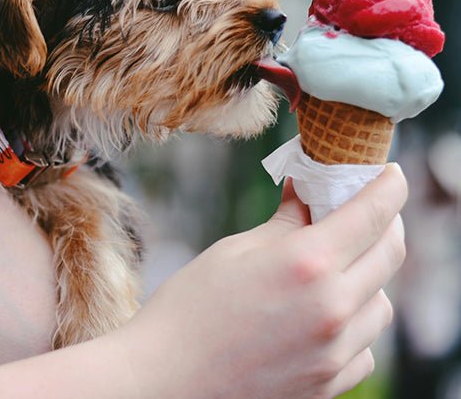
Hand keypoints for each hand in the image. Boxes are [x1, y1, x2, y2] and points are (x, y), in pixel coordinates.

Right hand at [115, 165, 406, 398]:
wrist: (163, 380)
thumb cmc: (188, 310)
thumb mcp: (233, 252)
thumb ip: (284, 224)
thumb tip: (307, 193)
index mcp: (307, 264)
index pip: (372, 213)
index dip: (388, 185)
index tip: (390, 174)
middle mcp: (332, 308)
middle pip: (390, 254)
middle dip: (384, 224)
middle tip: (364, 213)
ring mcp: (334, 353)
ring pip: (381, 304)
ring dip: (368, 278)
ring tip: (334, 271)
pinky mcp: (327, 385)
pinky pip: (364, 348)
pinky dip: (353, 326)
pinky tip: (320, 317)